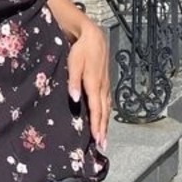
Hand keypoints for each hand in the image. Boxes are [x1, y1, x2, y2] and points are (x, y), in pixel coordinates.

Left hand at [66, 19, 110, 151]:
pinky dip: (106, 112)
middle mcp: (102, 86)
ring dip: (105, 123)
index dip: (96, 125)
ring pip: (107, 107)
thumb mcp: (74, 63)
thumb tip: (75, 99)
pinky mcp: (105, 81)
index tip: (97, 140)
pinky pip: (107, 101)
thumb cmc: (80, 49)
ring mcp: (105, 84)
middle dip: (103, 129)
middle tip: (103, 145)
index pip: (96, 109)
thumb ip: (73, 82)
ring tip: (104, 137)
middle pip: (104, 112)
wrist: (93, 35)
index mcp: (94, 84)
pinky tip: (105, 118)